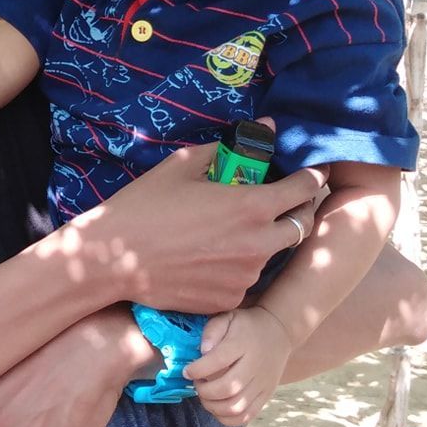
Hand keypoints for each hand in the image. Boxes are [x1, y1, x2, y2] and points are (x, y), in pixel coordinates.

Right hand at [68, 148, 326, 315]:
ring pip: (273, 254)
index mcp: (253, 207)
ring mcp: (246, 277)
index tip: (315, 173)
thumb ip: (233, 147)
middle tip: (284, 201)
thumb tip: (268, 126)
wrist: (111, 260)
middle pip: (302, 226)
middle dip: (299, 210)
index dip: (313, 177)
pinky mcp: (230, 300)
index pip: (305, 189)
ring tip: (237, 230)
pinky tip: (213, 256)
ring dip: (267, 240)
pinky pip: (247, 279)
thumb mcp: (185, 165)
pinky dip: (240, 267)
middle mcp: (259, 245)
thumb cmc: (146, 206)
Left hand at [187, 303, 295, 426]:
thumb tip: (203, 351)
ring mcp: (262, 384)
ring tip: (206, 396)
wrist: (279, 332)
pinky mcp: (266, 396)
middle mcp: (255, 366)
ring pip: (236, 407)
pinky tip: (217, 408)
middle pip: (228, 388)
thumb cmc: (246, 326)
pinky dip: (227, 419)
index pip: (218, 361)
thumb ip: (212, 331)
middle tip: (197, 384)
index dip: (197, 370)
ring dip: (213, 407)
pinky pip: (246, 417)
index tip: (186, 371)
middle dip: (204, 391)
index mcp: (243, 344)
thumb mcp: (228, 317)